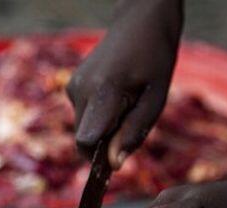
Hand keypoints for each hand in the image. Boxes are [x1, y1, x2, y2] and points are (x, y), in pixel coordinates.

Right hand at [67, 0, 182, 167]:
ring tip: (127, 104)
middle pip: (85, 139)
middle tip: (132, 121)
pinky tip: (116, 97)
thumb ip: (133, 133)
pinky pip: (83, 117)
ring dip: (104, 129)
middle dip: (106, 143)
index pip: (86, 141)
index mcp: (104, 91)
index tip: (117, 158)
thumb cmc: (154, 60)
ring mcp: (72, 86)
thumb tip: (114, 165)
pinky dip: (98, 117)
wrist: (139, 24)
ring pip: (83, 130)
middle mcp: (80, 89)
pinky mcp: (71, 86)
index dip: (99, 157)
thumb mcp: (155, 100)